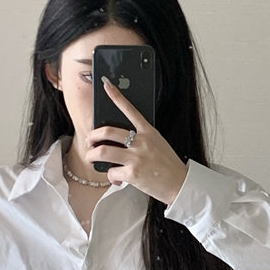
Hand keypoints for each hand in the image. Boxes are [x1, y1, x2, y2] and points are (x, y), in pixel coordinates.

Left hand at [85, 76, 188, 204]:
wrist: (179, 184)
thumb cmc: (168, 165)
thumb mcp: (158, 144)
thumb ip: (141, 139)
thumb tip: (118, 142)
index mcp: (148, 132)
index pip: (131, 110)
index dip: (117, 96)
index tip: (106, 85)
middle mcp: (141, 142)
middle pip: (108, 132)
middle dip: (92, 136)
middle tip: (90, 141)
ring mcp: (136, 157)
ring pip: (103, 151)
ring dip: (92, 155)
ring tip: (91, 158)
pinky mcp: (132, 174)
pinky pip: (111, 172)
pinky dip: (110, 177)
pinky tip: (117, 179)